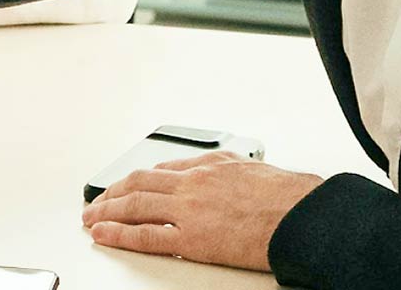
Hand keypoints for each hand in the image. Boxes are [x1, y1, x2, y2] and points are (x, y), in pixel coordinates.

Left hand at [79, 150, 324, 270]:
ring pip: (135, 205)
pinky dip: (120, 234)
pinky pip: (146, 235)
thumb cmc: (294, 197)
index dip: (137, 179)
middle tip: (98, 202)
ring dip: (107, 211)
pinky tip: (104, 235)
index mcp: (212, 164)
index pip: (162, 169)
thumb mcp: (257, 170)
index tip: (125, 186)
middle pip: (139, 183)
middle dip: (113, 192)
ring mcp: (191, 209)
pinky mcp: (193, 237)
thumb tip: (231, 176)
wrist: (308, 217)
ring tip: (91, 218)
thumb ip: (234, 171)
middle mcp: (195, 181)